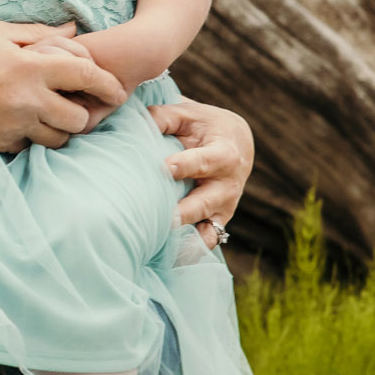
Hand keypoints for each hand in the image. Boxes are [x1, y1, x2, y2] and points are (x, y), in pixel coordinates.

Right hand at [0, 21, 127, 153]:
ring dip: (60, 130)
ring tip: (48, 118)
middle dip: (83, 114)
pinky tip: (21, 125)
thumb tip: (75, 30)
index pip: (87, 76)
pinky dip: (33, 139)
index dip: (109, 85)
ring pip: (60, 138)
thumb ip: (40, 33)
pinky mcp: (4, 145)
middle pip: (80, 117)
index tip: (118, 90)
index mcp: (31, 67)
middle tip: (75, 107)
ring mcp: (16, 126)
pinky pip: (33, 148)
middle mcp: (28, 99)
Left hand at [147, 96, 254, 247]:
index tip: (166, 168)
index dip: (186, 164)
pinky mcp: (218, 223)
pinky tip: (167, 259)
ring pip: (208, 230)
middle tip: (164, 220)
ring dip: (186, 240)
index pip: (205, 161)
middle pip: (206, 203)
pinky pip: (206, 243)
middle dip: (186, 212)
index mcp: (223, 154)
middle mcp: (227, 186)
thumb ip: (164, 116)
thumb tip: (136, 121)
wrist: (238, 144)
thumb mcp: (189, 114)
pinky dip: (191, 253)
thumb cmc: (204, 127)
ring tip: (161, 248)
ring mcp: (224, 209)